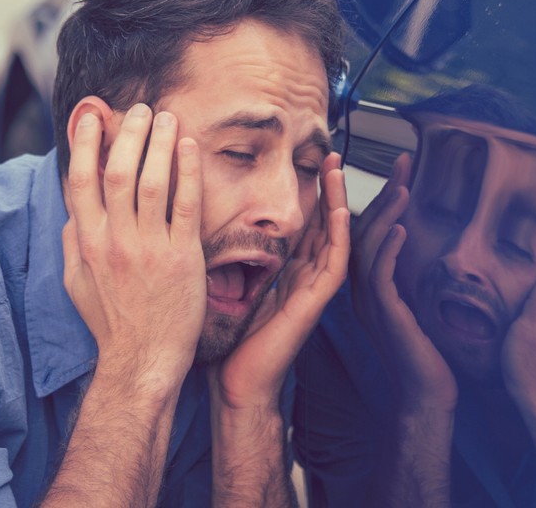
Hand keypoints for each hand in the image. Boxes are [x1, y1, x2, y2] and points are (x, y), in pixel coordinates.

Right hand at [62, 104, 206, 383]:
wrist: (143, 360)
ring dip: (158, 142)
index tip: (94, 114)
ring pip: (150, 181)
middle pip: (117, 171)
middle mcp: (114, 241)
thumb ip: (73, 242)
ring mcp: (148, 248)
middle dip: (127, 132)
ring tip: (166, 116)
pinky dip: (186, 171)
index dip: (86, 142)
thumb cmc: (112, 323)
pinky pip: (186, 204)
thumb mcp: (77, 282)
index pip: (80, 180)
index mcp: (87, 242)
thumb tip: (72, 209)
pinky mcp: (182, 257)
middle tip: (140, 109)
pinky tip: (188, 146)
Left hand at [210, 152, 350, 410]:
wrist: (235, 383)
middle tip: (330, 153)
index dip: (306, 191)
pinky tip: (341, 209)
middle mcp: (301, 276)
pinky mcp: (315, 303)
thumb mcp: (223, 285)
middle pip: (323, 222)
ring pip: (334, 235)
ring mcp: (312, 289)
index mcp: (283, 271)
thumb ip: (223, 256)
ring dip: (338, 200)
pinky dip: (340, 235)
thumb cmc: (224, 342)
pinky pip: (334, 263)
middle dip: (329, 188)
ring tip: (337, 169)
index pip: (301, 222)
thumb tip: (195, 220)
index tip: (303, 159)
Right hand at [351, 154, 457, 414]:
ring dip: (387, 213)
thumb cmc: (427, 354)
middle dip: (382, 193)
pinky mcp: (383, 314)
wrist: (424, 394)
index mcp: (369, 286)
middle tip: (401, 160)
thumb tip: (420, 248)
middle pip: (362, 230)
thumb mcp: (418, 305)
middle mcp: (362, 290)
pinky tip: (403, 228)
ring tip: (404, 184)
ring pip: (368, 247)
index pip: (367, 232)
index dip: (380, 198)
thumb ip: (411, 278)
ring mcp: (369, 302)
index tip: (399, 170)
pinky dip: (390, 248)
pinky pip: (381, 275)